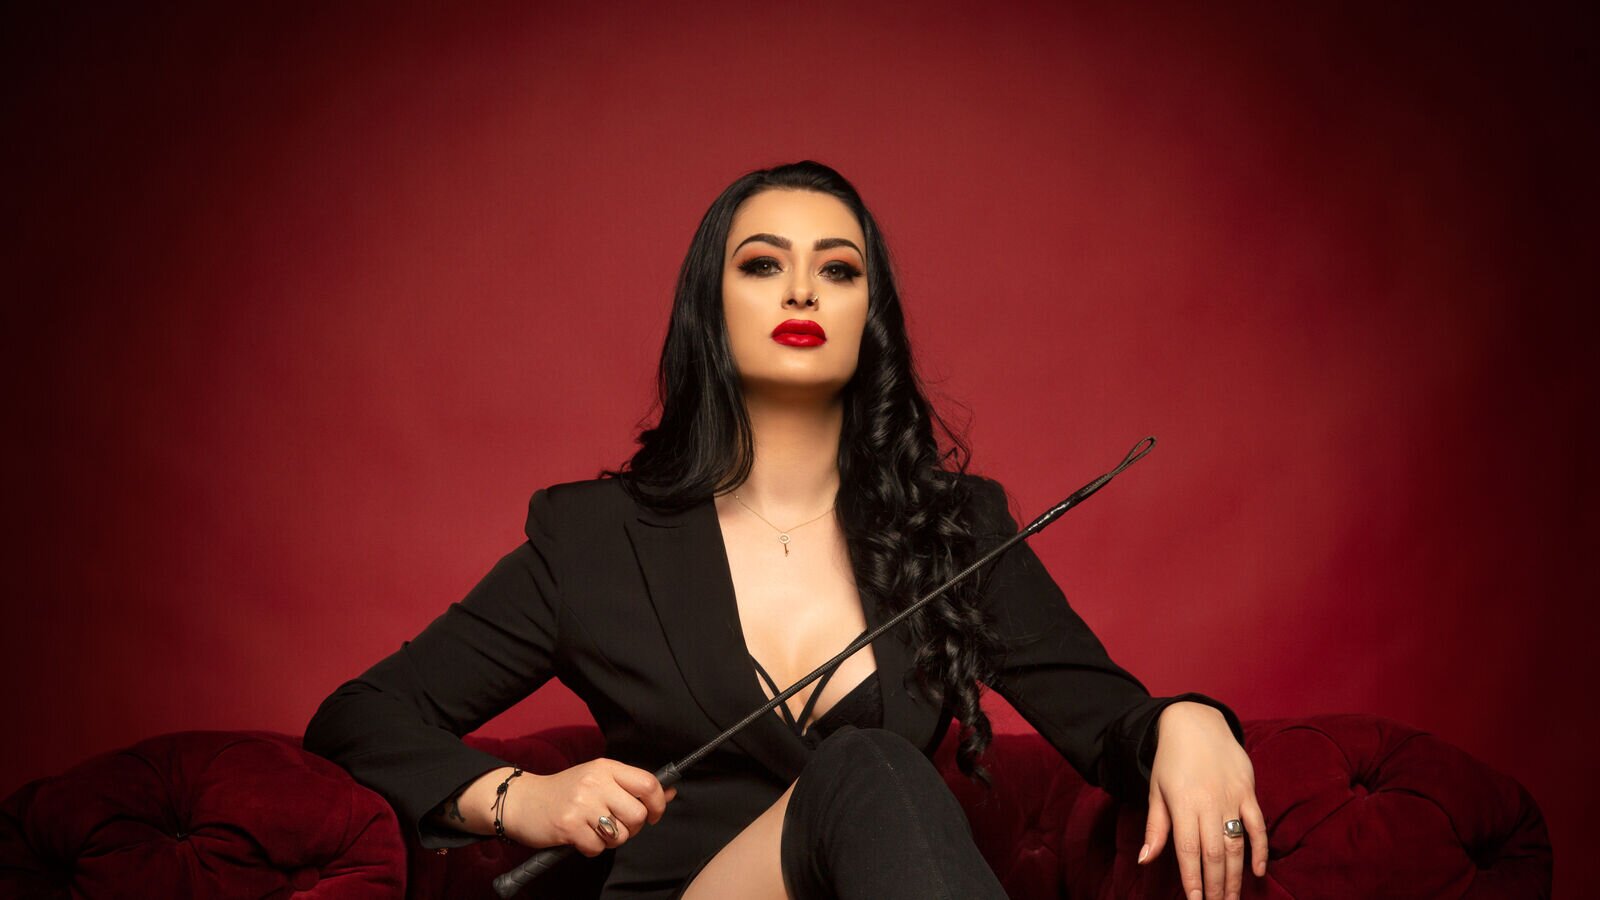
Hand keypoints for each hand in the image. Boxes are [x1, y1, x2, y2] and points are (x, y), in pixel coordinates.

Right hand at [511, 759, 677, 856]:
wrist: (523, 801)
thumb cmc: (566, 792)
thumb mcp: (599, 780)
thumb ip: (631, 786)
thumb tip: (670, 792)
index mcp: (606, 767)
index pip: (648, 784)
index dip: (658, 804)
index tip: (654, 814)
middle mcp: (595, 782)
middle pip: (638, 814)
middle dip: (633, 828)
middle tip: (618, 826)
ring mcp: (581, 804)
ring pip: (620, 835)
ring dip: (612, 840)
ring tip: (596, 830)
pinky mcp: (568, 826)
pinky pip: (597, 848)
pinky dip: (592, 849)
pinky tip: (580, 838)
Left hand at [1138, 702, 1266, 899]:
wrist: (1195, 722)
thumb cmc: (1170, 760)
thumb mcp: (1156, 791)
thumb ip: (1155, 828)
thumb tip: (1145, 860)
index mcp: (1183, 804)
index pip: (1188, 851)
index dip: (1192, 880)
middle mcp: (1209, 803)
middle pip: (1214, 854)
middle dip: (1215, 886)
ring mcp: (1232, 797)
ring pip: (1236, 845)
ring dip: (1235, 876)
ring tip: (1232, 899)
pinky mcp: (1248, 791)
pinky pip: (1258, 825)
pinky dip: (1260, 849)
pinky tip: (1258, 871)